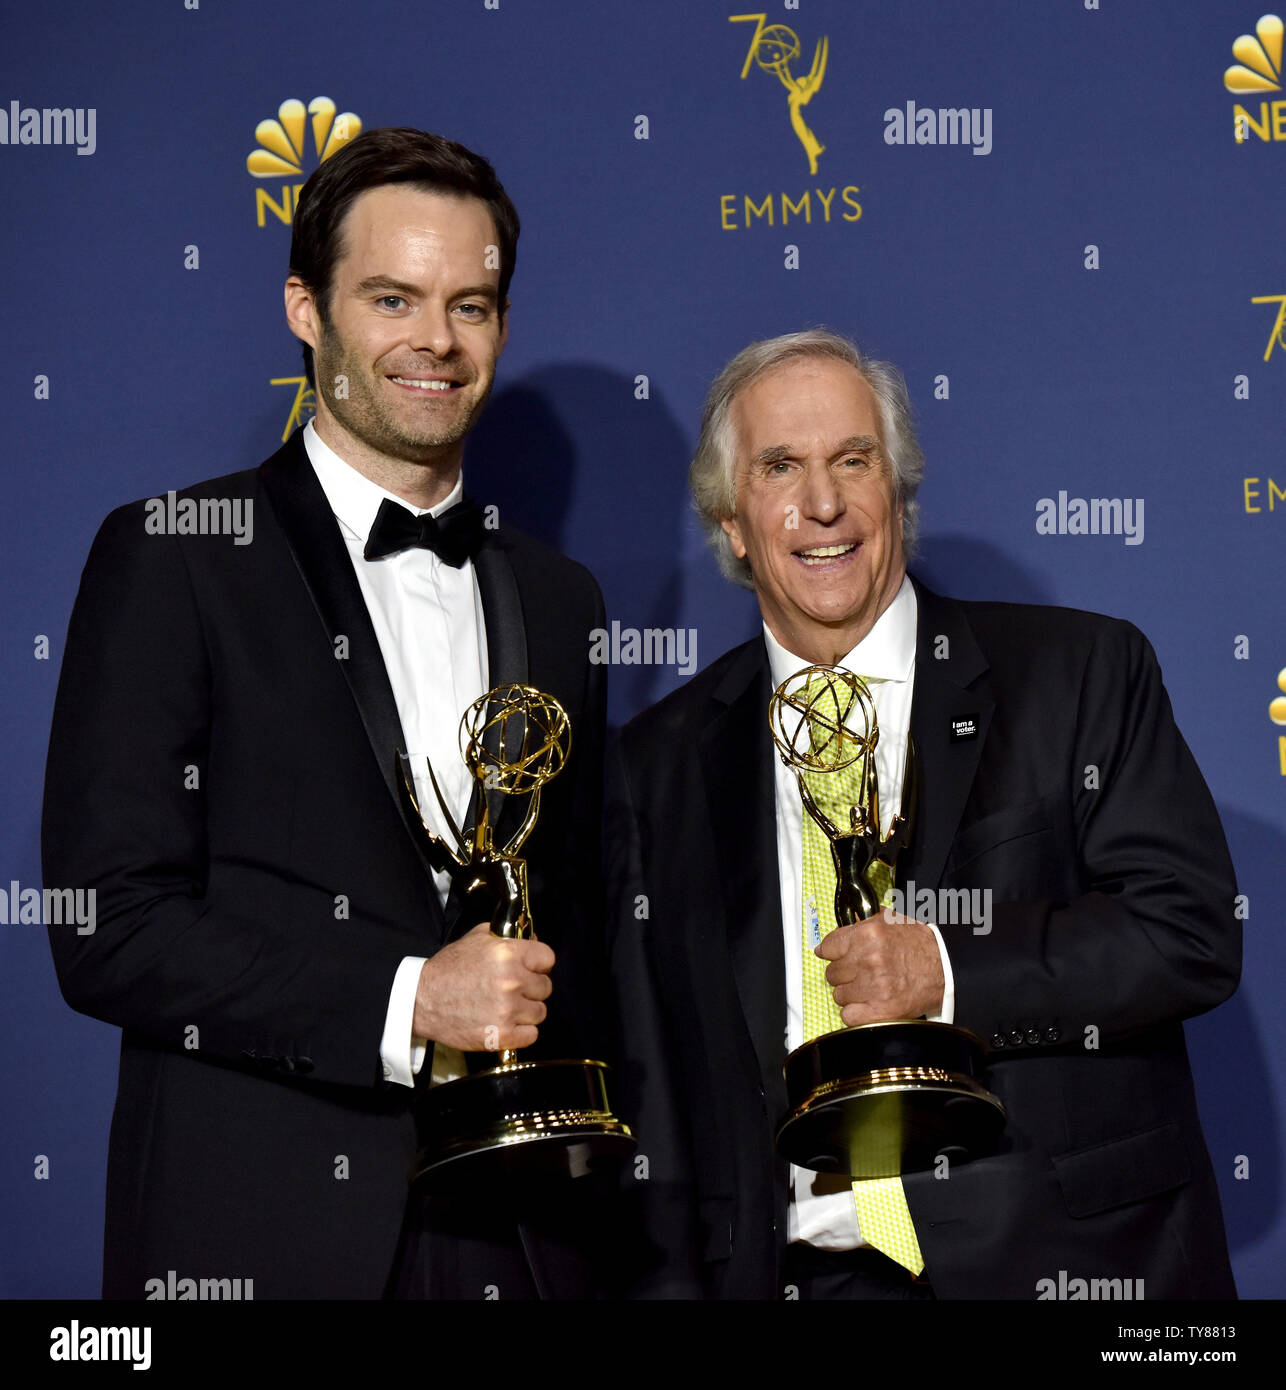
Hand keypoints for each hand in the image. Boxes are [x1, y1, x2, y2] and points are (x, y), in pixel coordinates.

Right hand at [413, 922, 554, 1050]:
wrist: (422, 1000)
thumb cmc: (448, 969)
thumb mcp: (476, 938)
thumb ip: (507, 936)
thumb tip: (532, 938)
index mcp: (507, 954)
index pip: (548, 958)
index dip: (539, 963)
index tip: (532, 968)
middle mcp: (511, 981)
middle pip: (546, 986)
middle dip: (532, 987)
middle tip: (514, 989)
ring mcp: (507, 1010)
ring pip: (540, 1012)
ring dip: (527, 1011)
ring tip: (507, 1007)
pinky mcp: (501, 1035)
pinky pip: (531, 1035)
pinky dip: (521, 1032)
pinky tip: (506, 1023)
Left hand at [816, 911, 943, 1024]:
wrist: (947, 969)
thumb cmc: (920, 945)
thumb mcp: (891, 921)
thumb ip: (862, 923)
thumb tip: (837, 932)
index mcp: (868, 934)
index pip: (828, 947)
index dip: (830, 952)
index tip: (831, 956)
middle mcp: (868, 960)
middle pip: (832, 973)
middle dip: (844, 973)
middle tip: (860, 972)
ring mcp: (874, 987)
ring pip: (839, 995)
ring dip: (851, 993)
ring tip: (869, 987)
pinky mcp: (881, 1011)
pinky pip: (848, 1016)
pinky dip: (856, 1013)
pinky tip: (869, 1003)